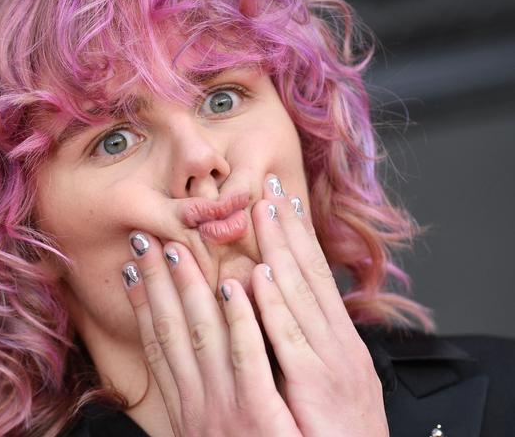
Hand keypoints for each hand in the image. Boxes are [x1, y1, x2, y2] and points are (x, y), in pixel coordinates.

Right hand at [122, 229, 300, 435]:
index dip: (143, 306)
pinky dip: (239, 319)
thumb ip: (199, 398)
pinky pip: (246, 357)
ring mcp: (226, 408)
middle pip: (171, 332)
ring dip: (189, 290)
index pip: (158, 346)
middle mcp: (197, 404)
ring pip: (202, 336)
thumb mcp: (210, 432)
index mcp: (186, 408)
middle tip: (146, 243)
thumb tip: (185, 362)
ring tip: (179, 249)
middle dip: (157, 286)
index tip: (132, 271)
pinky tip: (234, 285)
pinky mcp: (259, 415)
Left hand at [253, 173, 388, 435]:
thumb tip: (282, 304)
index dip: (299, 236)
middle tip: (271, 188)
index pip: (317, 275)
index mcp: (339, 338)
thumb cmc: (341, 427)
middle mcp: (337, 340)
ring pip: (298, 294)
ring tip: (260, 213)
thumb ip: (308, 340)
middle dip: (289, 228)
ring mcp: (327, 359)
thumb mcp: (331, 375)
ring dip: (278, 250)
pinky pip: (288, 339)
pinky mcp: (312, 385)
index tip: (284, 202)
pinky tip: (257, 277)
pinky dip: (274, 306)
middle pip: (309, 273)